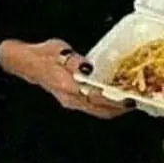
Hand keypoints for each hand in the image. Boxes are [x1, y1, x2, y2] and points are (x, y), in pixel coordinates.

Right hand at [0, 38, 129, 119]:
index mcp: (68, 86)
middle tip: (135, 101)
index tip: (128, 98)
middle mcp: (71, 98)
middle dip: (119, 108)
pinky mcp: (72, 102)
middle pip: (100, 110)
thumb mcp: (59, 50)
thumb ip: (73, 60)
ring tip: (129, 102)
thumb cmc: (44, 55)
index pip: (95, 97)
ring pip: (97, 112)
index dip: (114, 99)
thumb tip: (87, 67)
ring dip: (114, 109)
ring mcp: (71, 103)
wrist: (28, 64)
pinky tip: (115, 100)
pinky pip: (93, 109)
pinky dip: (107, 107)